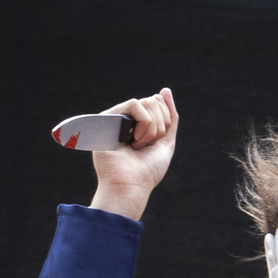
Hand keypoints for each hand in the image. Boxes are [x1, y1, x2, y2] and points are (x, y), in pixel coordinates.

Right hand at [90, 88, 178, 219]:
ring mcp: (117, 117)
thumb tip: (165, 90)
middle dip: (159, 127)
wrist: (131, 187)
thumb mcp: (166, 143)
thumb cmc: (147, 171)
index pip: (159, 104)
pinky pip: (135, 104)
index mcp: (140, 124)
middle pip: (155, 101)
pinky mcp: (107, 117)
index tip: (155, 144)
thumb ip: (170, 118)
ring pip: (148, 102)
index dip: (165, 123)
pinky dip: (143, 124)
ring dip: (151, 129)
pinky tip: (133, 141)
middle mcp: (128, 119)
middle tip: (146, 147)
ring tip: (137, 146)